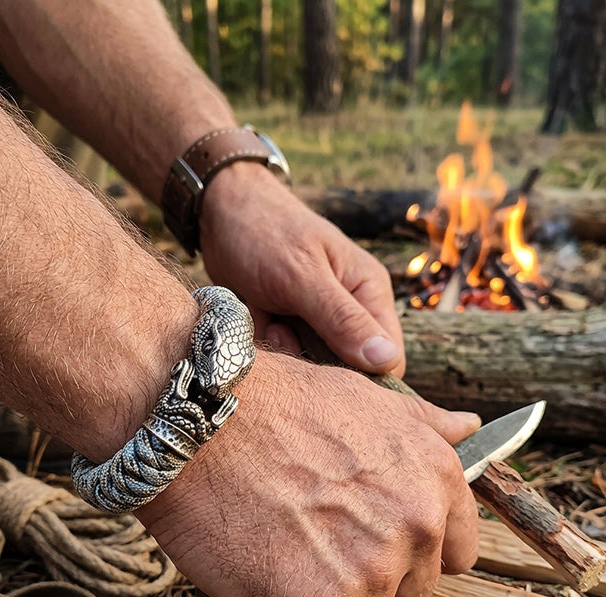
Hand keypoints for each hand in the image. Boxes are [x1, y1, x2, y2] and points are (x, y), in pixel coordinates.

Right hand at [135, 351, 479, 596]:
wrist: (195, 419)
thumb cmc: (271, 403)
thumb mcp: (363, 396)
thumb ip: (423, 423)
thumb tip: (470, 427)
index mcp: (436, 480)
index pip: (452, 556)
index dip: (405, 556)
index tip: (365, 545)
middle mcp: (414, 529)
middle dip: (359, 585)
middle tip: (305, 547)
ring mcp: (367, 575)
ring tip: (273, 562)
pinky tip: (248, 588)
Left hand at [199, 164, 405, 376]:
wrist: (218, 213)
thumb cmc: (264, 232)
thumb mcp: (302, 276)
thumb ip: (342, 319)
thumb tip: (386, 359)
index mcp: (369, 292)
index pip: (387, 356)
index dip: (362, 373)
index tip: (322, 365)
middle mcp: (351, 309)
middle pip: (349, 367)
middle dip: (314, 361)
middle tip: (283, 330)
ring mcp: (319, 319)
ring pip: (313, 365)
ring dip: (287, 351)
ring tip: (269, 319)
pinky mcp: (290, 325)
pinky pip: (286, 354)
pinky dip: (268, 343)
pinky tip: (257, 315)